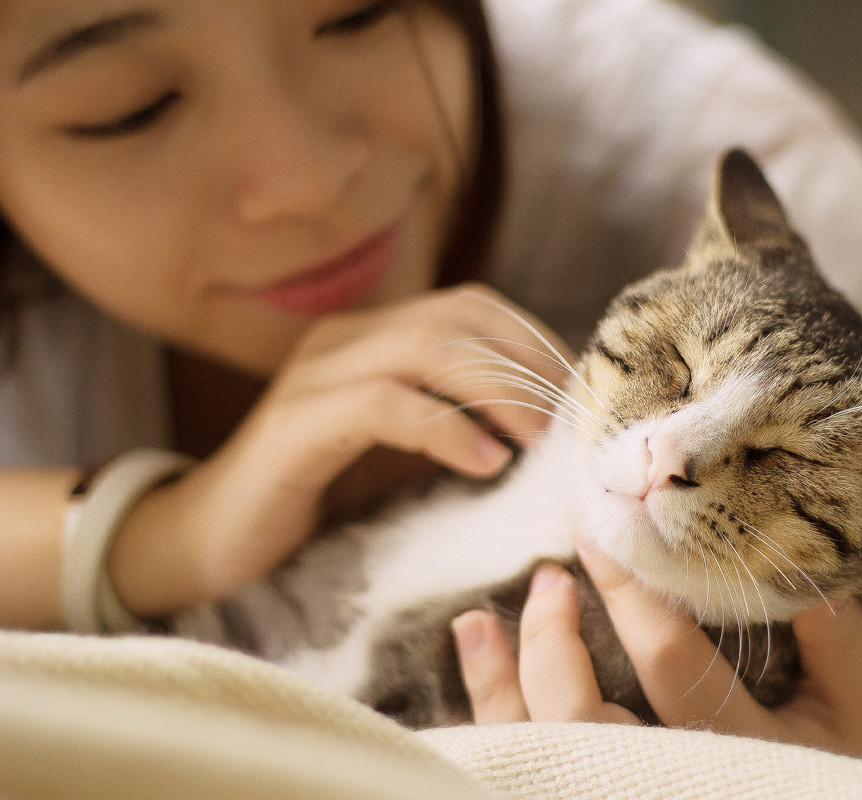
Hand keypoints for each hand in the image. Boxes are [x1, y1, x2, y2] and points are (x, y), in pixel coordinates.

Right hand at [109, 284, 571, 615]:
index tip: (581, 392)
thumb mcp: (407, 453)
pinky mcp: (296, 425)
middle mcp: (344, 340)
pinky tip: (485, 462)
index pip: (472, 306)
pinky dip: (444, 428)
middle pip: (458, 316)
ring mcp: (315, 376)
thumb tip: (550, 429)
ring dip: (497, 389)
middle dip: (527, 361)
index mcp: (373, 337)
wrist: (216, 544)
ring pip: (425, 346)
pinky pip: (383, 404)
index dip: (535, 339)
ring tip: (539, 439)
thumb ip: (461, 423)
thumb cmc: (322, 501)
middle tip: (571, 419)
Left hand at [453, 538, 861, 763]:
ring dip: (499, 682)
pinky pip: (523, 765)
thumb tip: (809, 579)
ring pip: (540, 748)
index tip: (596, 537)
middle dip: (553, 639)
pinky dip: (493, 716)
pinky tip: (479, 669)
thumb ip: (840, 646)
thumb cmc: (834, 761)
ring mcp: (620, 794)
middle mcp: (669, 781)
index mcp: (735, 751)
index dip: (629, 596)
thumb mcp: (855, 706)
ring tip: (476, 622)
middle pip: (582, 717)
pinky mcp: (588, 792)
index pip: (670, 665)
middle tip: (550, 574)